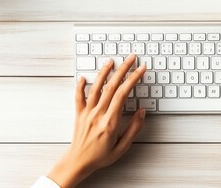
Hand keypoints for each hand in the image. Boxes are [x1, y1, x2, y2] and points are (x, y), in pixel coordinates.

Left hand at [48, 55, 146, 187]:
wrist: (78, 162)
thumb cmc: (100, 156)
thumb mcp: (122, 147)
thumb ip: (133, 129)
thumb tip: (141, 112)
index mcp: (110, 122)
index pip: (123, 94)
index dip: (133, 79)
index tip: (140, 70)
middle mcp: (98, 114)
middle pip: (112, 86)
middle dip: (123, 69)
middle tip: (131, 59)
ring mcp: (87, 113)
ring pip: (96, 88)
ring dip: (104, 72)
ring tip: (111, 61)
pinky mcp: (79, 114)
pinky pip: (78, 97)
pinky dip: (80, 85)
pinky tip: (84, 77)